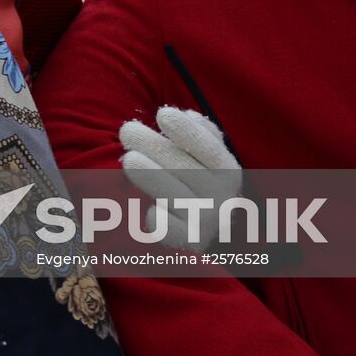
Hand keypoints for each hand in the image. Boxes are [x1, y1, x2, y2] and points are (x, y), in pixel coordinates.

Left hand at [120, 106, 241, 250]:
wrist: (198, 226)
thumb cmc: (192, 178)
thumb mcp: (201, 155)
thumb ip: (198, 132)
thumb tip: (188, 116)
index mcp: (227, 171)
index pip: (210, 150)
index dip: (187, 132)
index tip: (162, 114)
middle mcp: (223, 197)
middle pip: (187, 170)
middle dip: (155, 147)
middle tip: (127, 131)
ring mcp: (206, 221)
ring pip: (176, 197)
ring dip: (152, 176)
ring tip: (129, 159)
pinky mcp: (187, 241)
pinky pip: (172, 232)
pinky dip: (161, 222)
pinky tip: (148, 210)